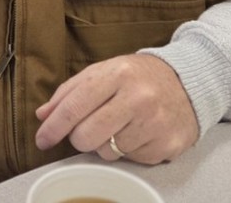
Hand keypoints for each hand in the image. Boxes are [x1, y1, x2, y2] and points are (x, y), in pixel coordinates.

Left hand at [34, 54, 198, 164]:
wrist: (187, 82)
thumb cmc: (137, 76)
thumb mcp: (104, 71)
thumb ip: (70, 91)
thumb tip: (43, 115)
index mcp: (118, 73)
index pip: (75, 105)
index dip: (54, 126)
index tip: (42, 139)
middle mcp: (138, 97)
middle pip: (87, 136)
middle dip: (79, 137)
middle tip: (87, 128)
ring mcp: (154, 123)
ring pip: (107, 152)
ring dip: (105, 143)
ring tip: (120, 124)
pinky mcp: (166, 145)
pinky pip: (130, 160)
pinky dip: (127, 150)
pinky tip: (137, 132)